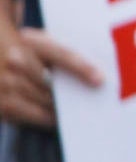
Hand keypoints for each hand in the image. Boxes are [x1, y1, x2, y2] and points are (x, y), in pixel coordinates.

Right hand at [0, 0, 101, 128]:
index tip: (100, 80)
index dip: (82, 68)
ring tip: (78, 113)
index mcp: (31, 41)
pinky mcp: (0, 103)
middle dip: (72, 95)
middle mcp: (15, 60)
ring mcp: (3, 82)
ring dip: (61, 109)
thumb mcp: (43, 44)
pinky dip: (44, 118)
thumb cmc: (29, 51)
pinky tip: (56, 119)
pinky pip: (27, 115)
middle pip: (53, 84)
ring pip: (42, 101)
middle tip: (93, 104)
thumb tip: (97, 72)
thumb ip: (64, 51)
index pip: (61, 54)